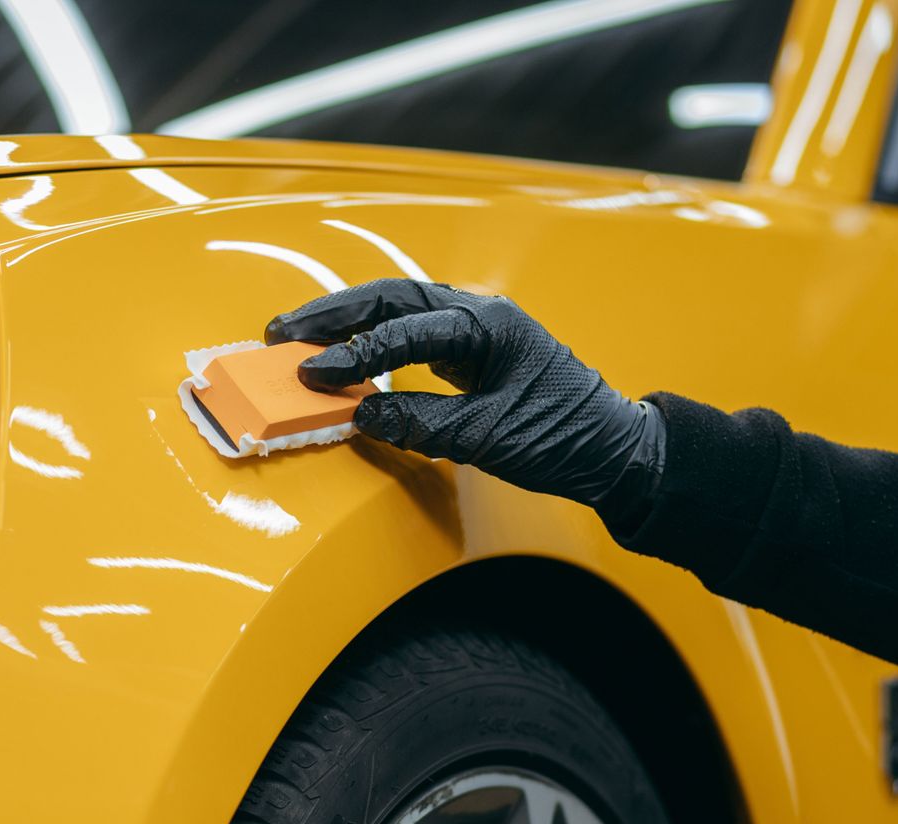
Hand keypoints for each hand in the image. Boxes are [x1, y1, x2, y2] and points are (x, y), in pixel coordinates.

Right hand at [264, 279, 664, 525]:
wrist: (615, 451)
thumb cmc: (566, 439)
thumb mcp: (489, 439)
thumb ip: (421, 423)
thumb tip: (361, 415)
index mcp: (489, 324)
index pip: (404, 330)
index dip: (353, 355)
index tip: (312, 376)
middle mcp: (480, 314)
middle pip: (392, 297)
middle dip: (333, 315)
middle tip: (281, 334)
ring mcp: (477, 329)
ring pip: (398, 309)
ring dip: (347, 323)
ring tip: (297, 340)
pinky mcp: (472, 351)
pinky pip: (411, 334)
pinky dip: (372, 342)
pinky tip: (343, 357)